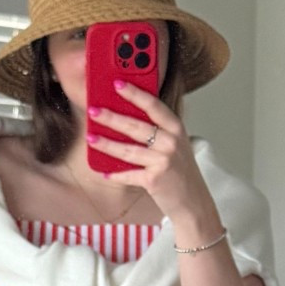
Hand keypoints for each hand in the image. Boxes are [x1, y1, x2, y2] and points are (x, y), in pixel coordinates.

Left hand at [86, 82, 210, 223]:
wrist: (193, 201)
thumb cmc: (180, 170)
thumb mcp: (174, 144)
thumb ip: (156, 130)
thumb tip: (122, 117)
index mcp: (175, 128)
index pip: (153, 105)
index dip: (134, 93)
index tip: (117, 84)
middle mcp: (171, 142)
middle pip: (135, 126)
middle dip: (111, 117)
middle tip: (93, 110)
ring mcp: (163, 161)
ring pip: (128, 150)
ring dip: (106, 144)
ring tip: (91, 138)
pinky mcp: (154, 180)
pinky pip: (129, 174)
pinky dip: (115, 174)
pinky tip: (104, 171)